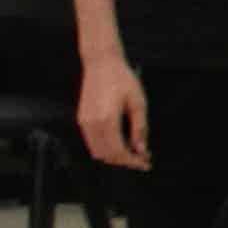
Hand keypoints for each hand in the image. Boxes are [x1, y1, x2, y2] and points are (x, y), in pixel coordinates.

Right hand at [77, 57, 150, 171]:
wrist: (101, 64)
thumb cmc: (123, 80)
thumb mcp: (138, 102)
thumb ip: (139, 128)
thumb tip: (141, 150)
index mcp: (107, 120)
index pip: (119, 152)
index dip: (133, 161)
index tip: (146, 164)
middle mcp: (92, 124)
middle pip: (107, 156)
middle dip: (125, 161)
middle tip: (142, 158)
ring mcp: (84, 123)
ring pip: (97, 152)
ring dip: (114, 156)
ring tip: (133, 151)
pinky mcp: (81, 119)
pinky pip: (92, 142)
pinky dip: (105, 148)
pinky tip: (120, 143)